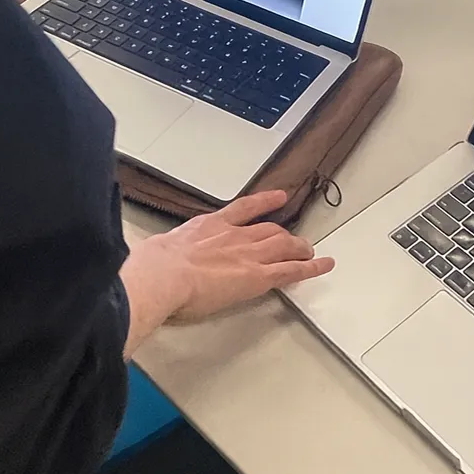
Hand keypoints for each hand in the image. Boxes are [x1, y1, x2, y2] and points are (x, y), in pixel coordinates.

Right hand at [126, 191, 333, 329]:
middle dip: (282, 233)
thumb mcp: (156, 251)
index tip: (276, 198)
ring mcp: (249, 254)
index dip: (263, 203)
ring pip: (284, 245)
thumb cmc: (152, 267)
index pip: (242, 210)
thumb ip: (162, 252)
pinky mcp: (259, 275)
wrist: (162, 275)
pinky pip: (292, 269)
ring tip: (310, 251)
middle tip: (293, 238)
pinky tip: (324, 265)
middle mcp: (233, 235)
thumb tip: (149, 260)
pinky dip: (312, 267)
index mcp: (208, 227)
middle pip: (268, 229)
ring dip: (299, 247)